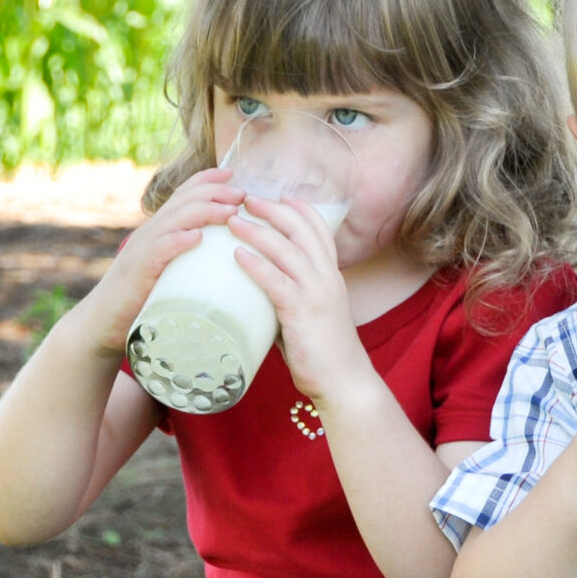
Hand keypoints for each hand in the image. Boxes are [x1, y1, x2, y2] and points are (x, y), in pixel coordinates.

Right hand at [76, 169, 242, 351]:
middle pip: (183, 201)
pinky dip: (178, 241)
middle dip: (214, 192)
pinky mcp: (138, 272)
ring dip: (204, 212)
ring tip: (230, 212)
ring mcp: (143, 250)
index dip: (206, 179)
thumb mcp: (169, 270)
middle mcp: (151, 233)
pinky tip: (197, 237)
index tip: (232, 173)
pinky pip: (159, 250)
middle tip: (242, 195)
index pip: (183, 194)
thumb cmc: (142, 299)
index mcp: (160, 230)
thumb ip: (191, 258)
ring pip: (174, 220)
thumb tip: (225, 256)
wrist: (102, 322)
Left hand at [227, 195, 373, 405]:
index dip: (298, 208)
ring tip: (232, 221)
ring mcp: (316, 293)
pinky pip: (276, 280)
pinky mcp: (302, 312)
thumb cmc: (323, 353)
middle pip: (301, 229)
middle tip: (246, 199)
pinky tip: (237, 255)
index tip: (277, 196)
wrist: (344, 381)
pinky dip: (256, 264)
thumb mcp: (312, 315)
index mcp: (331, 275)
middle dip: (272, 209)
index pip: (319, 229)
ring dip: (257, 231)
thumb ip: (290, 299)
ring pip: (286, 249)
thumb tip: (257, 294)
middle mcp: (327, 277)